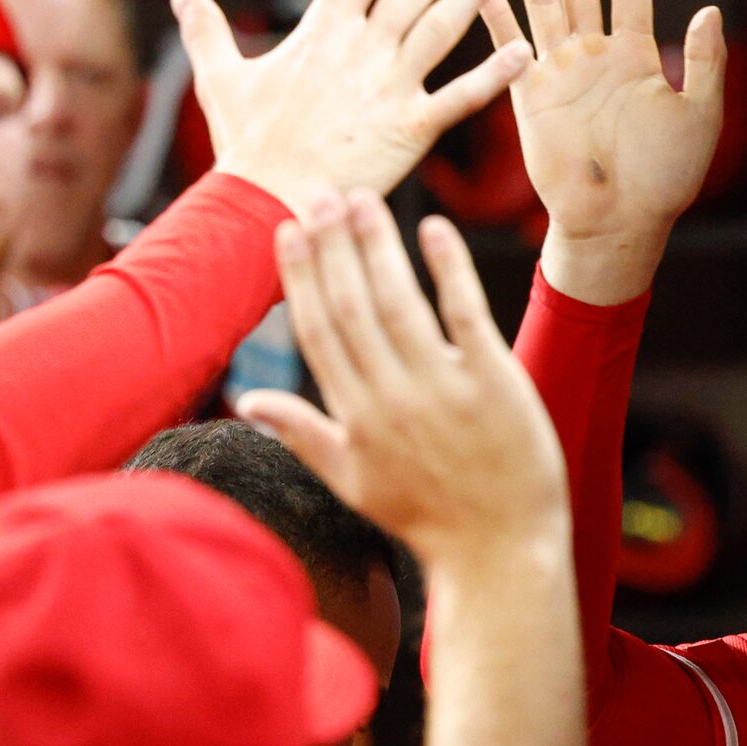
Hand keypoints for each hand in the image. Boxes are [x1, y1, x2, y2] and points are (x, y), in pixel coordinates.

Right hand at [175, 0, 529, 216]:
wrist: (270, 201)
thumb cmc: (247, 147)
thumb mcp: (220, 79)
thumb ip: (207, 31)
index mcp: (321, 32)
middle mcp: (360, 50)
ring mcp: (389, 87)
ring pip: (440, 28)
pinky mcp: (412, 128)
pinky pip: (461, 98)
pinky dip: (493, 75)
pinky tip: (521, 51)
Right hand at [235, 191, 566, 573]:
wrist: (499, 551)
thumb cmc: (426, 517)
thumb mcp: (353, 482)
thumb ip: (301, 434)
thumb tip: (247, 400)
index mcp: (354, 416)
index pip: (319, 330)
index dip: (300, 276)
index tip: (288, 229)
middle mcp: (392, 398)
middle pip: (352, 306)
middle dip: (332, 247)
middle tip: (322, 193)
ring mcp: (444, 389)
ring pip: (399, 302)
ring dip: (377, 246)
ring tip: (362, 200)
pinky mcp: (495, 383)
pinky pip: (466, 314)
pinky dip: (448, 269)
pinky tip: (433, 228)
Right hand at [483, 0, 728, 304]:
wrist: (619, 222)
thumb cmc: (664, 179)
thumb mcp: (699, 115)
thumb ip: (706, 62)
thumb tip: (710, 9)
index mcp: (636, 57)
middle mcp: (595, 56)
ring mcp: (559, 71)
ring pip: (544, 1)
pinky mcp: (528, 94)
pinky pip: (508, 44)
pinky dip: (494, 14)